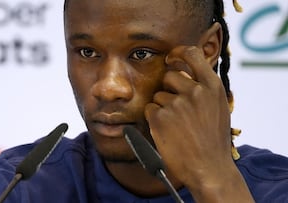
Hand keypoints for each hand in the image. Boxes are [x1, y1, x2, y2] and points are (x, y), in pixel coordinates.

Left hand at [145, 46, 252, 201]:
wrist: (209, 168)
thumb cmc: (213, 140)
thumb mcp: (219, 107)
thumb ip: (205, 88)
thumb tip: (186, 73)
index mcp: (212, 86)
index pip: (191, 54)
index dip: (177, 53)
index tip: (170, 58)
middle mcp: (195, 91)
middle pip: (169, 76)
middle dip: (168, 88)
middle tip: (176, 108)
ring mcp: (177, 104)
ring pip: (158, 95)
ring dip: (162, 107)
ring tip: (176, 126)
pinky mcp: (161, 118)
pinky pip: (149, 109)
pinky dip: (154, 119)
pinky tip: (167, 131)